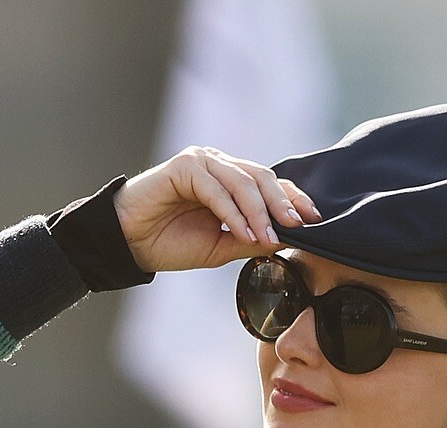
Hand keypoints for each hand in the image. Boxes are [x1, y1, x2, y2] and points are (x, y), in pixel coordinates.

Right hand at [111, 146, 323, 272]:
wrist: (132, 244)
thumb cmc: (173, 243)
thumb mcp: (223, 246)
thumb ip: (253, 239)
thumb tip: (288, 240)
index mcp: (231, 181)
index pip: (271, 184)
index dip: (294, 199)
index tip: (315, 221)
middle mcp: (220, 165)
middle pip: (262, 177)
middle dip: (282, 203)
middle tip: (296, 226)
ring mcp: (202, 162)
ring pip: (242, 182)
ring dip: (258, 213)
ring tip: (267, 238)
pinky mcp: (184, 166)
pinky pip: (216, 189)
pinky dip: (232, 213)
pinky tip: (242, 233)